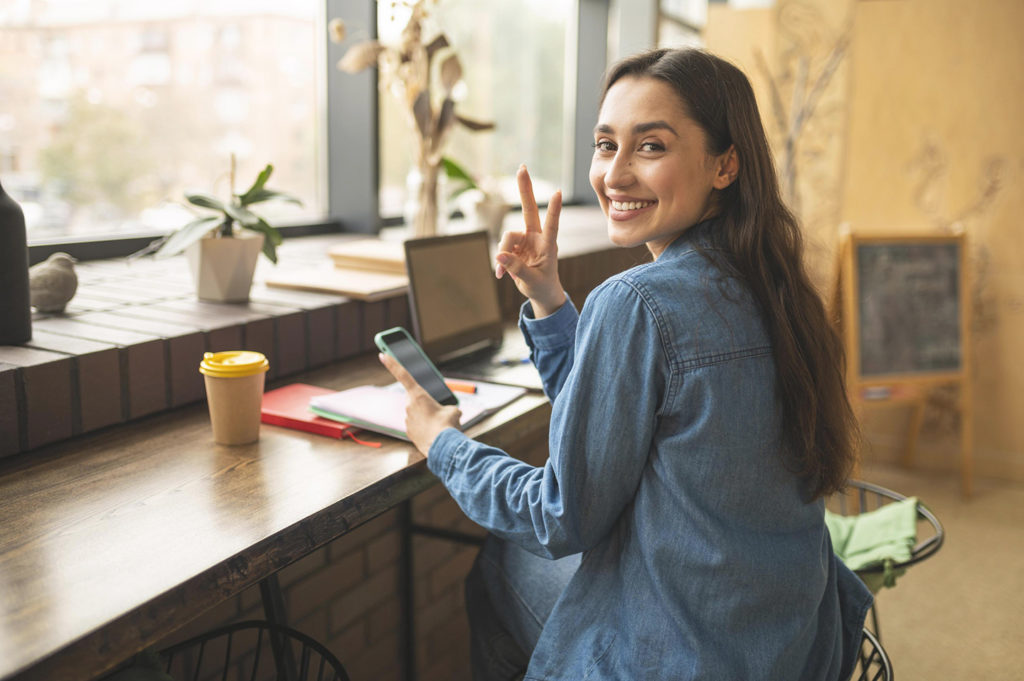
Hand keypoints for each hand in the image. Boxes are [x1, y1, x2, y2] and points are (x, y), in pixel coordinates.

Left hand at [378, 353, 460, 455]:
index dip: (392, 363)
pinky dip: (424, 426)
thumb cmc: (447, 425)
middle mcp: (409, 405)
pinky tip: (433, 432)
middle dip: (424, 401)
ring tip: (438, 424)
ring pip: (416, 412)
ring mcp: (407, 419)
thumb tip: (449, 412)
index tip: (382, 354)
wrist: (442, 448)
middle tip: (436, 409)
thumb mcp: (453, 410)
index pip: (402, 374)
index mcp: (418, 394)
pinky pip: (416, 424)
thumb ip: (447, 407)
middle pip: (415, 397)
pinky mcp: (408, 431)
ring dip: (425, 415)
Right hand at [495, 165, 564, 317]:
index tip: (558, 192)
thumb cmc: (541, 286)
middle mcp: (536, 237)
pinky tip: (501, 274)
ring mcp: (524, 239)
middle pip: (529, 209)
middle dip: (524, 188)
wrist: (540, 291)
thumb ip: (516, 268)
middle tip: (522, 167)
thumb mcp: (531, 281)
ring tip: (504, 272)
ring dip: (503, 254)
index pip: (552, 225)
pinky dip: (500, 262)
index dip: (554, 210)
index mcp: (548, 245)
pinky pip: (501, 248)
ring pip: (507, 237)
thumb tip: (498, 255)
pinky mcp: (514, 245)